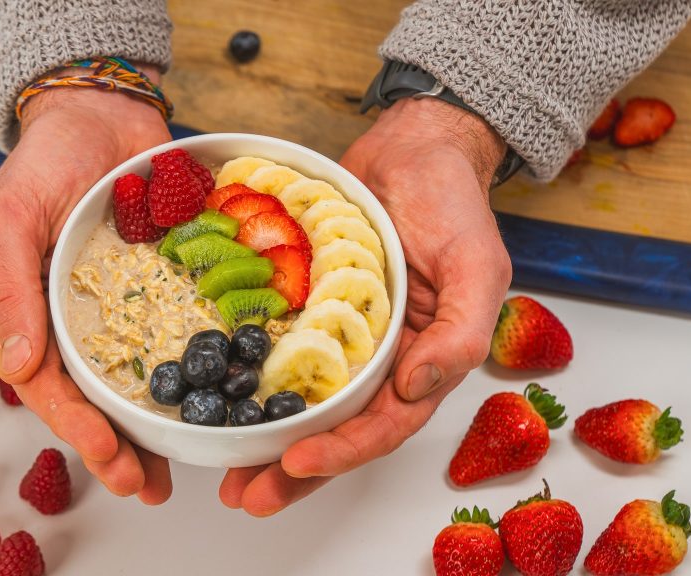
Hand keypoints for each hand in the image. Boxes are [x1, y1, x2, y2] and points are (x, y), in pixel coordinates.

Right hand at [0, 73, 173, 503]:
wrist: (101, 114)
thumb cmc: (44, 162)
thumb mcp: (9, 216)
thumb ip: (8, 286)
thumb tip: (17, 366)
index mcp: (33, 316)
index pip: (51, 386)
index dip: (78, 427)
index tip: (110, 457)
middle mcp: (78, 323)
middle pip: (96, 398)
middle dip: (118, 448)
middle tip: (147, 485)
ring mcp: (125, 308)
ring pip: (138, 380)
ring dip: (153, 428)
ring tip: (176, 469)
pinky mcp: (165, 289)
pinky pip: (180, 335)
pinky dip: (193, 371)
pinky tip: (214, 400)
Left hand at [219, 97, 512, 515]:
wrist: (414, 147)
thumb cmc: (454, 202)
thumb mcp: (477, 265)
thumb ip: (461, 333)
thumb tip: (417, 389)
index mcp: (422, 361)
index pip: (384, 424)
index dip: (342, 451)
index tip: (294, 463)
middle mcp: (377, 359)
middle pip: (334, 428)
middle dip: (292, 469)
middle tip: (246, 495)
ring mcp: (338, 335)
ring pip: (300, 401)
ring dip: (265, 438)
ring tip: (225, 471)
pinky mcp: (306, 306)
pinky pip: (276, 349)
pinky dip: (248, 377)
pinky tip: (213, 397)